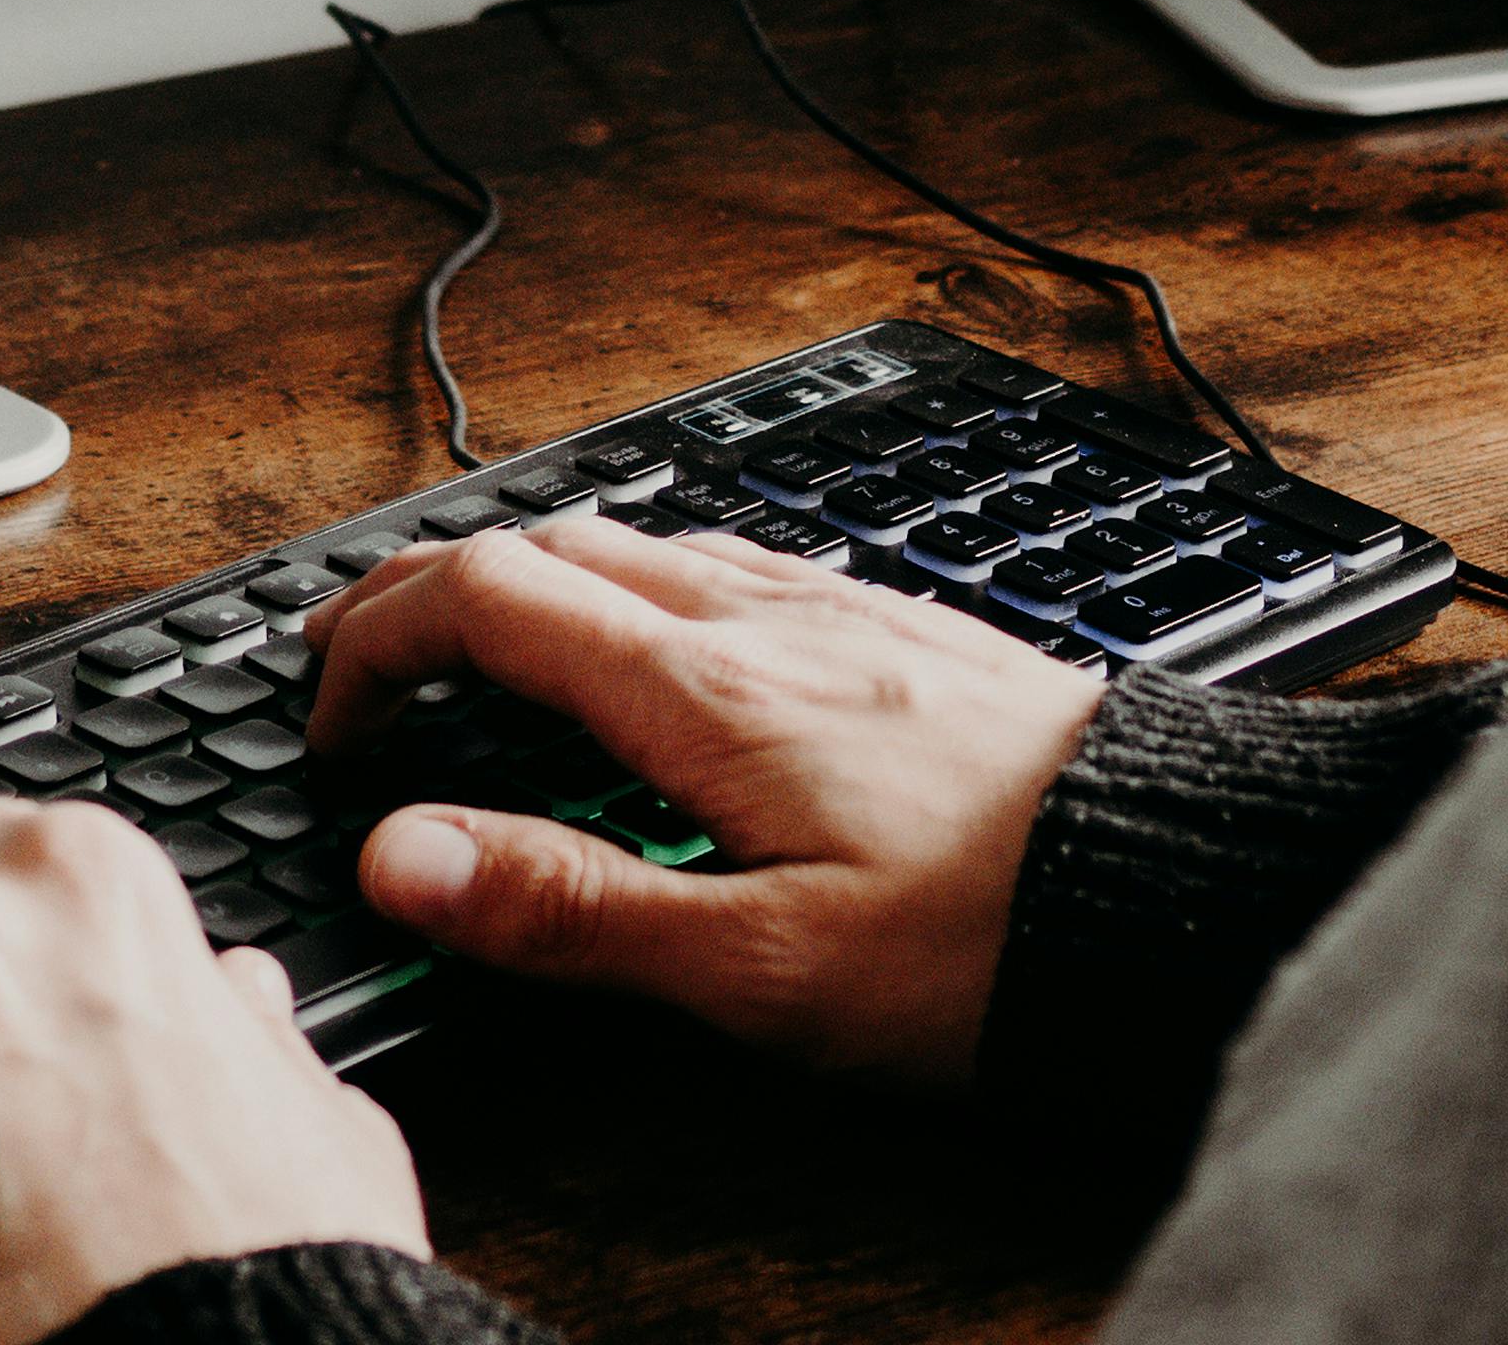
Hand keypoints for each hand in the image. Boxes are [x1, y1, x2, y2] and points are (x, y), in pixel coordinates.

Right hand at [308, 517, 1103, 1082]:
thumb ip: (571, 910)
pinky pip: (730, 558)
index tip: (327, 713)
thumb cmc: (991, 940)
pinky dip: (641, 579)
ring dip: (534, 575)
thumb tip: (404, 857)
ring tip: (486, 643)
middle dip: (430, 588)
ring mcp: (836, 607)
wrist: (1180, 881)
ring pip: (642, 539)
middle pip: (548, 543)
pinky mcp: (898, 627)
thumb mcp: (757, 969)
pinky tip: (669, 640)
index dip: (376, 639)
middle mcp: (762, 618)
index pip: (485, 596)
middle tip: (363, 659)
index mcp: (703, 691)